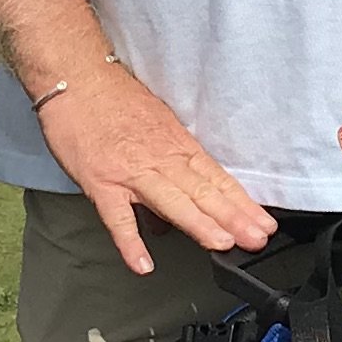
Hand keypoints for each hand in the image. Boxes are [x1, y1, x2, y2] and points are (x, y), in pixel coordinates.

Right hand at [35, 62, 276, 273]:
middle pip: (202, 192)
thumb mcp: (153, 128)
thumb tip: (171, 217)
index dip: (242, 204)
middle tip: (256, 239)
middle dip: (232, 217)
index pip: (217, 179)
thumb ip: (166, 171)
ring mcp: (131, 172)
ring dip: (198, 224)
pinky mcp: (100, 182)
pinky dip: (130, 241)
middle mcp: (160, 160)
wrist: (77, 79)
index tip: (263, 224)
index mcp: (177, 147)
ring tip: (221, 244)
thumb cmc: (114, 101)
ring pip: (171, 201)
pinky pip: (117, 217)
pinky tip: (143, 263)